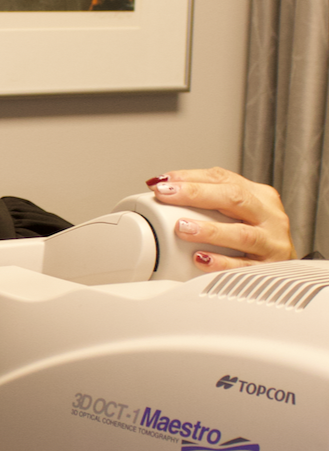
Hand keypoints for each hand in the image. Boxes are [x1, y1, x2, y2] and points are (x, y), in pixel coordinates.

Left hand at [147, 167, 295, 270]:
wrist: (289, 273)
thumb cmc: (258, 240)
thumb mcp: (241, 214)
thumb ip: (210, 204)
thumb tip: (163, 194)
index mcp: (260, 196)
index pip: (223, 178)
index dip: (191, 178)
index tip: (162, 181)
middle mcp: (269, 216)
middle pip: (234, 198)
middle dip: (197, 195)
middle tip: (166, 194)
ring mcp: (271, 243)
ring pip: (242, 233)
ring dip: (210, 230)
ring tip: (182, 227)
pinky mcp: (269, 269)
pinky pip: (243, 266)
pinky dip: (221, 263)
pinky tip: (200, 260)